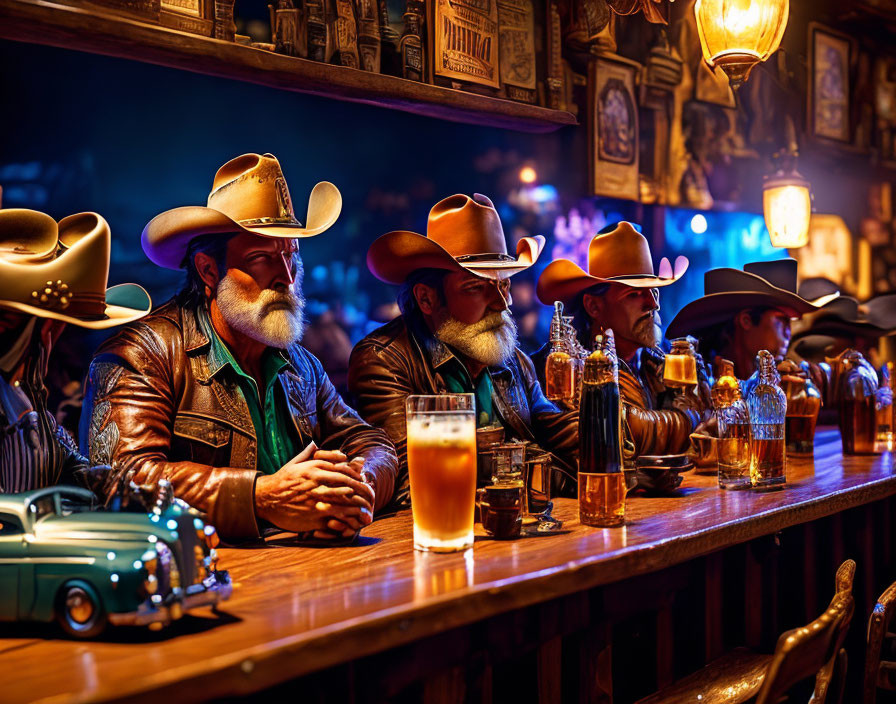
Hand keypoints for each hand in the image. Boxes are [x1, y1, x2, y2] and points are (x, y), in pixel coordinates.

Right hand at [255, 442, 373, 534]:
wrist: (265, 498)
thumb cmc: (281, 480)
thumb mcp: (294, 463)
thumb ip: (307, 454)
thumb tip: (315, 444)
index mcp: (314, 467)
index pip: (342, 467)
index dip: (355, 474)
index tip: (362, 479)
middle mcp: (316, 480)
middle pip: (347, 481)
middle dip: (361, 487)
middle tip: (370, 493)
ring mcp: (315, 498)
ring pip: (344, 497)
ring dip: (357, 502)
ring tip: (366, 507)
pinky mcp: (313, 514)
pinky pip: (335, 515)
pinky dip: (346, 516)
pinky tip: (353, 518)